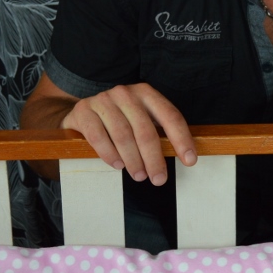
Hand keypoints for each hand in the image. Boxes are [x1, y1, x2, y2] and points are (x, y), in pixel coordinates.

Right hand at [61, 83, 195, 184]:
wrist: (83, 112)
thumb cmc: (119, 119)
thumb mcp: (140, 119)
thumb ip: (158, 132)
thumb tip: (184, 157)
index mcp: (145, 93)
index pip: (170, 115)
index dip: (181, 139)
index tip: (190, 160)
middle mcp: (125, 93)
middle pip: (145, 130)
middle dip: (154, 158)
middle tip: (159, 179)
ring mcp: (103, 100)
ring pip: (123, 135)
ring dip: (133, 160)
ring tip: (139, 175)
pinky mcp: (84, 111)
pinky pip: (99, 136)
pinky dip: (109, 154)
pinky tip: (118, 165)